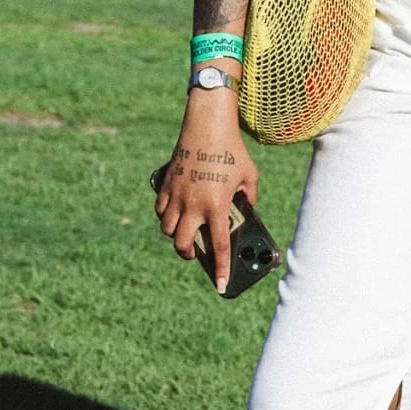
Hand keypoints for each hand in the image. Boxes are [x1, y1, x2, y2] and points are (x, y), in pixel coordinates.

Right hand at [154, 85, 257, 291]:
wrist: (207, 123)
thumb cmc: (232, 148)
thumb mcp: (250, 175)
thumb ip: (250, 195)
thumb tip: (247, 205)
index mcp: (216, 206)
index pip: (219, 247)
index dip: (221, 269)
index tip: (222, 286)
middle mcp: (193, 204)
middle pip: (182, 244)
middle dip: (188, 255)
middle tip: (196, 254)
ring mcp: (176, 194)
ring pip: (166, 228)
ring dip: (175, 235)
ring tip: (184, 232)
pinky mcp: (166, 183)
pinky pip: (160, 208)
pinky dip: (165, 215)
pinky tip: (174, 213)